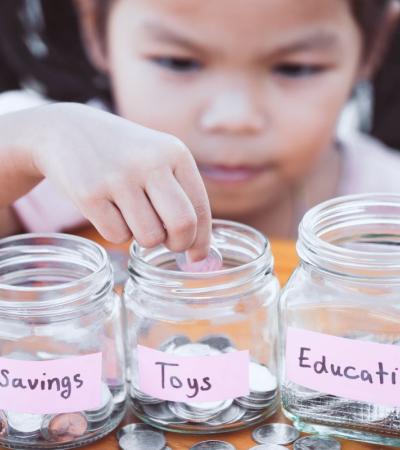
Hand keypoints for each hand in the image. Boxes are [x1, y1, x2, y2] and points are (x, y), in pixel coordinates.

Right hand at [31, 103, 210, 259]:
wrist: (65, 129)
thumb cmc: (122, 154)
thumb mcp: (158, 158)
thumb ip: (181, 194)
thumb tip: (199, 249)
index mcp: (175, 152)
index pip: (200, 208)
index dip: (202, 239)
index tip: (197, 256)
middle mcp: (150, 162)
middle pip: (182, 225)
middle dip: (180, 244)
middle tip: (169, 243)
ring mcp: (118, 178)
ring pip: (149, 237)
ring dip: (144, 237)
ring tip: (132, 214)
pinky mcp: (89, 194)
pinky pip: (117, 237)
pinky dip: (116, 232)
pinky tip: (109, 210)